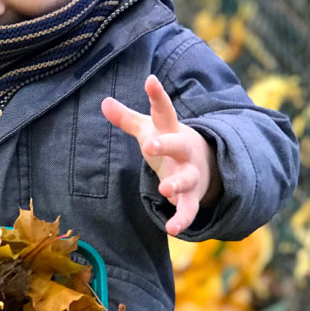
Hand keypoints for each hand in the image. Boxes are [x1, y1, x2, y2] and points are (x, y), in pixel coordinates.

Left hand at [101, 74, 220, 235]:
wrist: (206, 164)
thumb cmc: (168, 142)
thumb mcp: (150, 129)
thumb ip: (127, 118)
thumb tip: (103, 101)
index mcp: (170, 130)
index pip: (164, 110)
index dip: (157, 96)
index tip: (150, 80)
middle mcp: (183, 150)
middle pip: (177, 144)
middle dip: (165, 144)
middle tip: (149, 145)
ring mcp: (190, 173)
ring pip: (186, 178)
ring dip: (176, 184)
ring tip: (164, 190)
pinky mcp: (192, 196)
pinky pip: (189, 209)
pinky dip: (182, 219)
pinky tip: (172, 229)